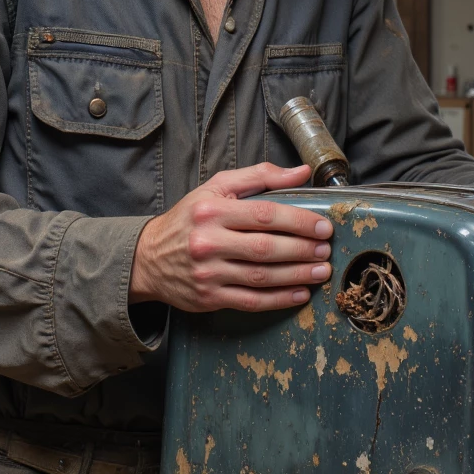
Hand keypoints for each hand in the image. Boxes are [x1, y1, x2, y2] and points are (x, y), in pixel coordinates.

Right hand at [129, 162, 332, 312]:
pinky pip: (251, 301)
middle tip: (325, 250)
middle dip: (302, 250)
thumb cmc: (188, 219)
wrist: (148, 258)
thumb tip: (301, 172)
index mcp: (212, 211)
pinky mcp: (209, 298)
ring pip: (261, 277)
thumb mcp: (217, 188)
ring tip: (321, 271)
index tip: (322, 227)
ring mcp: (208, 273)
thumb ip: (260, 176)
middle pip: (266, 248)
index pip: (264, 215)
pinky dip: (279, 299)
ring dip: (297, 275)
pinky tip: (300, 294)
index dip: (298, 222)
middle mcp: (208, 242)